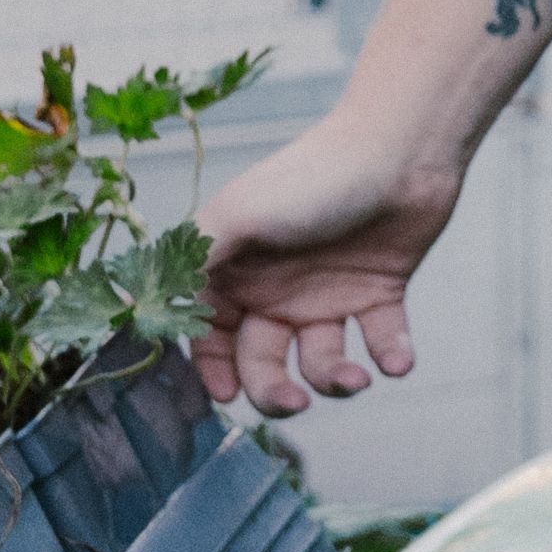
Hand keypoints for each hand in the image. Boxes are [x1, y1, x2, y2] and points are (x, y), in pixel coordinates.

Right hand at [191, 101, 466, 412]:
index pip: (211, 337)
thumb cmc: (312, 178)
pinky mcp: (379, 294)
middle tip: (295, 401)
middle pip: (264, 363)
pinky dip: (390, 358)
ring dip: (335, 382)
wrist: (398, 151)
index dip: (214, 371)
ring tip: (356, 377)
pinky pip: (381, 343)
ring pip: (321, 364)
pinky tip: (395, 361)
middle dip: (274, 392)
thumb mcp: (237, 217)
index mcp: (238, 272)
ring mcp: (329, 294)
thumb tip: (152, 310)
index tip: (226, 396)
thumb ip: (193, 266)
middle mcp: (278, 290)